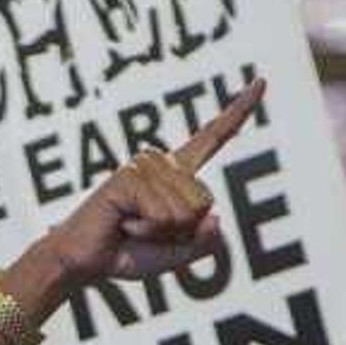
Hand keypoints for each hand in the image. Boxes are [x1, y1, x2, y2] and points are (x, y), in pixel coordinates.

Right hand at [25, 76, 264, 288]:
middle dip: (180, 231)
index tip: (261, 81)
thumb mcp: (178, 253)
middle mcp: (163, 162)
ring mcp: (145, 165)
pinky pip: (162, 214)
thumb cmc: (126, 254)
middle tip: (143, 231)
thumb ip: (204, 242)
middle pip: (204, 203)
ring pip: (186, 212)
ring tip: (130, 228)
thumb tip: (215, 216)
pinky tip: (123, 224)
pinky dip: (146, 231)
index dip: (239, 111)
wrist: (83, 263)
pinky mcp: (129, 176)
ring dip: (160, 233)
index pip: (214, 138)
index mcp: (178, 173)